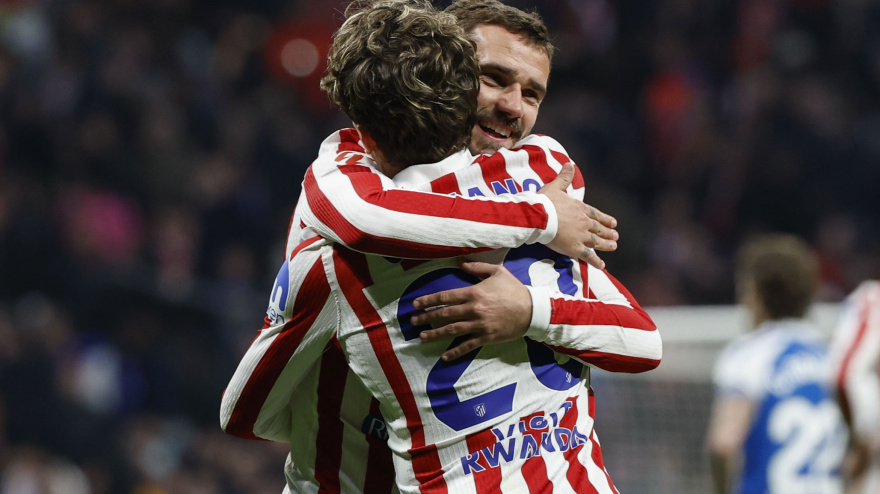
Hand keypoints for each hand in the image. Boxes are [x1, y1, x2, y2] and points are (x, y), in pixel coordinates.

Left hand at [411, 260, 531, 360]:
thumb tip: (458, 262)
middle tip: (413, 321)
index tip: (416, 304)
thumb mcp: (497, 272)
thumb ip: (476, 267)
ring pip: (452, 330)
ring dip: (435, 334)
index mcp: (474, 293)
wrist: (532, 310)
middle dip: (427, 318)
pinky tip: (444, 356)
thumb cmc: (514, 289)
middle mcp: (474, 309)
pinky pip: (468, 345)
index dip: (429, 300)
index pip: (446, 297)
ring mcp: (480, 325)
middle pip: (445, 314)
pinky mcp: (487, 337)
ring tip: (422, 337)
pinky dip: (455, 352)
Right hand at [539, 163, 617, 268]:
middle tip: (616, 236)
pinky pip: (588, 256)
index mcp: (579, 208)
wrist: (539, 216)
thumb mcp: (555, 187)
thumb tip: (569, 164)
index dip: (604, 219)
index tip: (613, 222)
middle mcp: (583, 222)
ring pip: (597, 241)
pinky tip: (602, 266)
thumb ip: (564, 178)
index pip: (595, 214)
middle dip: (608, 232)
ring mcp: (580, 235)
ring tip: (613, 246)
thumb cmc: (544, 201)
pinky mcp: (574, 247)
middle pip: (598, 228)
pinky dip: (595, 261)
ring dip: (606, 244)